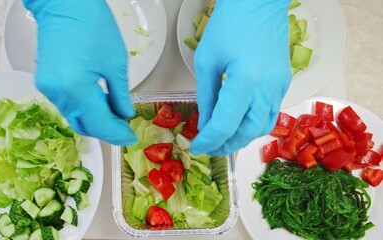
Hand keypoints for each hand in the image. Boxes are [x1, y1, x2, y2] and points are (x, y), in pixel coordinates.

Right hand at [23, 0, 136, 144]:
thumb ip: (120, 95)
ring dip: (94, 120)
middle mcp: (57, 93)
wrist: (64, 3)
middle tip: (124, 129)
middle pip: (83, 124)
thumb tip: (124, 115)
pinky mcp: (46, 82)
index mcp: (76, 88)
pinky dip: (84, 109)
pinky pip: (67, 105)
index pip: (99, 123)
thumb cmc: (92, 24)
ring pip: (74, 116)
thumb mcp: (115, 62)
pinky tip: (99, 104)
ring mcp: (48, 88)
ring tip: (115, 117)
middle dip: (105, 131)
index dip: (116, 134)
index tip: (130, 138)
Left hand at [189, 0, 291, 155]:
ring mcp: (280, 87)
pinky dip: (254, 125)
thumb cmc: (229, 23)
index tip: (197, 146)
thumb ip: (206, 95)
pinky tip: (240, 124)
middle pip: (247, 132)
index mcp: (245, 81)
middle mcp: (267, 88)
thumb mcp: (207, 60)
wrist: (259, 3)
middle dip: (226, 145)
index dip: (209, 140)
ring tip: (224, 140)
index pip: (225, 124)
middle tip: (209, 147)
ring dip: (242, 138)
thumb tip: (205, 122)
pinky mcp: (284, 83)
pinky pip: (271, 113)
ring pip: (262, 127)